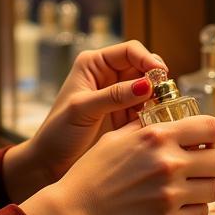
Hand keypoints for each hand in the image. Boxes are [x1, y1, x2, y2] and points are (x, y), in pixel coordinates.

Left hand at [4, 40, 165, 201]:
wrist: (48, 163)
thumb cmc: (57, 133)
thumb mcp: (83, 110)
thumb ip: (114, 96)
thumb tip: (146, 84)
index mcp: (93, 64)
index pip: (129, 51)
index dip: (147, 60)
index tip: (161, 75)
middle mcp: (106, 76)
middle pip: (142, 68)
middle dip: (155, 81)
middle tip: (166, 97)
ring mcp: (116, 96)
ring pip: (147, 90)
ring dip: (156, 100)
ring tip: (161, 114)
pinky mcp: (123, 116)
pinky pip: (145, 109)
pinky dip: (152, 115)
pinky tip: (154, 125)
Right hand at [21, 114, 214, 214]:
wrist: (75, 210)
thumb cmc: (91, 171)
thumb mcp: (115, 137)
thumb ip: (145, 126)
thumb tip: (166, 116)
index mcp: (157, 136)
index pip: (211, 127)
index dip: (211, 133)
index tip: (204, 139)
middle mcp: (169, 163)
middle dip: (212, 160)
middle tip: (199, 164)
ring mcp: (171, 195)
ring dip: (205, 186)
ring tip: (189, 185)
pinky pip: (202, 213)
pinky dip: (194, 208)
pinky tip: (178, 203)